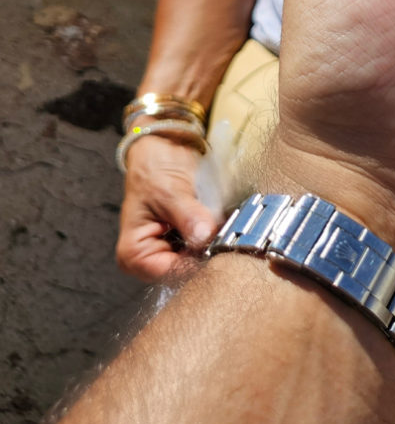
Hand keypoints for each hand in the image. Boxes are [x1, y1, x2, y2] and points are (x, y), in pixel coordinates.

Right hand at [116, 136, 219, 280]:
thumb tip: (204, 237)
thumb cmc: (153, 169)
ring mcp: (170, 252)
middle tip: (230, 230)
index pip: (171, 273)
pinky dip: (217, 235)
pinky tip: (225, 222)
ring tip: (227, 222)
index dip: (198, 260)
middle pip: (187, 269)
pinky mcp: (186, 242)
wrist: (161, 150)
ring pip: (201, 258)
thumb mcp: (169, 191)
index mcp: (134, 255)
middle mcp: (150, 261)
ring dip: (216, 242)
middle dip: (209, 250)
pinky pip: (206, 245)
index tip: (221, 244)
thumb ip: (187, 216)